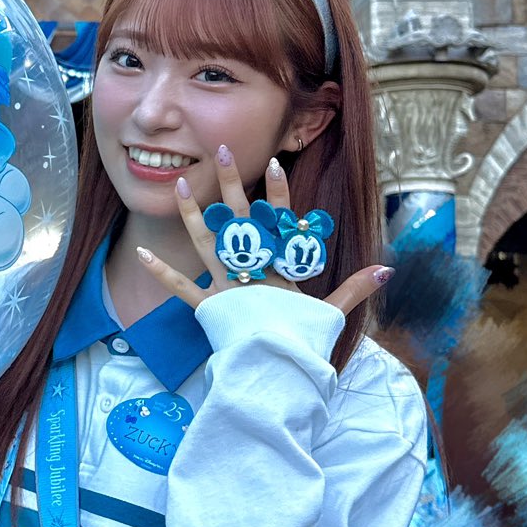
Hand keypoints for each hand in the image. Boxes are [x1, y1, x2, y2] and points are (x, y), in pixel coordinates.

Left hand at [137, 146, 389, 318]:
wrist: (280, 375)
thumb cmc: (304, 342)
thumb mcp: (332, 312)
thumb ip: (355, 287)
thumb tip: (388, 269)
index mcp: (281, 269)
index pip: (282, 224)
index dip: (279, 194)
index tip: (274, 163)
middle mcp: (253, 271)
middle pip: (241, 222)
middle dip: (232, 185)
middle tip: (223, 151)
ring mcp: (229, 287)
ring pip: (207, 244)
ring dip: (192, 214)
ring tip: (179, 184)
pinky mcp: (209, 308)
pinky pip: (182, 288)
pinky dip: (161, 272)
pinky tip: (139, 253)